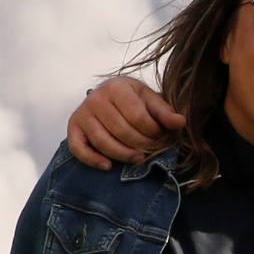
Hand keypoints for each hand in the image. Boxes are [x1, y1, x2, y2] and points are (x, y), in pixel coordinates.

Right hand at [65, 74, 188, 170]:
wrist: (109, 95)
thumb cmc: (132, 99)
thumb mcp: (150, 100)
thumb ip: (165, 112)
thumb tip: (181, 122)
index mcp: (116, 87)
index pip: (137, 116)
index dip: (152, 131)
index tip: (160, 136)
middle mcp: (96, 98)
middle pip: (121, 131)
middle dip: (141, 144)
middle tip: (152, 150)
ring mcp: (82, 113)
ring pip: (103, 142)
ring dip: (123, 155)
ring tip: (138, 158)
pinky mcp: (73, 128)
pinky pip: (79, 149)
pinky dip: (93, 160)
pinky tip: (108, 166)